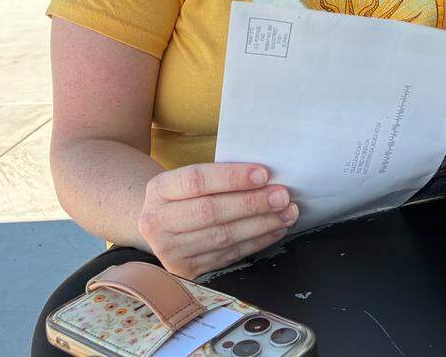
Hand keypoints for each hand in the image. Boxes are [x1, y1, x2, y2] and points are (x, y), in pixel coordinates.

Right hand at [138, 163, 297, 278]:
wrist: (161, 226)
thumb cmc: (185, 196)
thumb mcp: (187, 180)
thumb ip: (218, 177)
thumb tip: (264, 177)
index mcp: (159, 190)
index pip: (196, 180)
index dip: (232, 178)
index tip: (264, 174)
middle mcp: (158, 222)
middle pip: (210, 211)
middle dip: (252, 203)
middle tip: (282, 196)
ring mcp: (170, 251)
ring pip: (223, 237)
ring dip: (261, 224)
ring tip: (287, 213)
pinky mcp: (187, 270)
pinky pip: (229, 255)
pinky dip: (257, 242)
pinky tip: (275, 229)